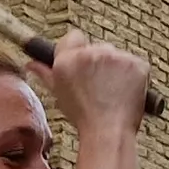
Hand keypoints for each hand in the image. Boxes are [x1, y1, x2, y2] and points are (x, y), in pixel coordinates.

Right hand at [36, 32, 152, 131]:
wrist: (109, 132)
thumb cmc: (83, 117)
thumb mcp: (58, 94)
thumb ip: (44, 73)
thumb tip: (32, 64)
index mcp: (68, 59)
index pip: (73, 36)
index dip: (78, 50)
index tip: (83, 64)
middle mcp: (91, 53)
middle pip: (96, 46)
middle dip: (98, 61)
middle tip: (98, 84)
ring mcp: (116, 57)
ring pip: (116, 55)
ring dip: (116, 68)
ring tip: (112, 91)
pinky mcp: (136, 64)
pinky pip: (135, 63)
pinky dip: (133, 75)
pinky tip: (126, 91)